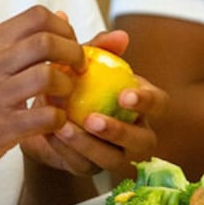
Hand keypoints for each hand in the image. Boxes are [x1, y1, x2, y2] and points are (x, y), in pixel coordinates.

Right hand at [0, 6, 86, 197]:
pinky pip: (46, 116)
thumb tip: (60, 16)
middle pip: (46, 40)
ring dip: (68, 87)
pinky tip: (56, 123)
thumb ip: (17, 44)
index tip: (70, 46)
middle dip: (74, 53)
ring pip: (49, 75)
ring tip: (66, 97)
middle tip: (78, 69)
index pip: (36, 16)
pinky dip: (60, 119)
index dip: (64, 29)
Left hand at [21, 29, 169, 175]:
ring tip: (64, 127)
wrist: (44, 108)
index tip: (125, 94)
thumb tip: (120, 36)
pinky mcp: (89, 168)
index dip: (147, 102)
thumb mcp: (84, 62)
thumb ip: (100, 48)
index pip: (159, 105)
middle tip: (93, 120)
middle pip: (144, 142)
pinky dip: (66, 151)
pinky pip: (83, 165)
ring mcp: (114, 155)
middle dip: (120, 132)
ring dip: (88, 145)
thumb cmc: (76, 81)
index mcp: (141, 104)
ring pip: (112, 160)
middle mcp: (135, 133)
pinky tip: (51, 134)